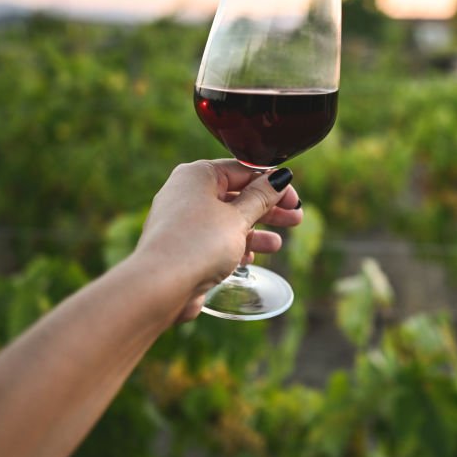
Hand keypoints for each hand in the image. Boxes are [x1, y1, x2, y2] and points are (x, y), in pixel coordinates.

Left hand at [131, 160, 301, 321]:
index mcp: (198, 175)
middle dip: (269, 209)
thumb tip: (279, 179)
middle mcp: (187, 193)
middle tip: (296, 218)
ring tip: (277, 244)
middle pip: (237, 196)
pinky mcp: (183, 247)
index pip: (243, 170)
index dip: (272, 183)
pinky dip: (235, 246)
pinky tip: (251, 259)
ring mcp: (183, 221)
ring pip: (228, 220)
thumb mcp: (238, 218)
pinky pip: (216, 240)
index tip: (294, 197)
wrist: (160, 286)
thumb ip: (261, 198)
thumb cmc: (198, 243)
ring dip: (256, 231)